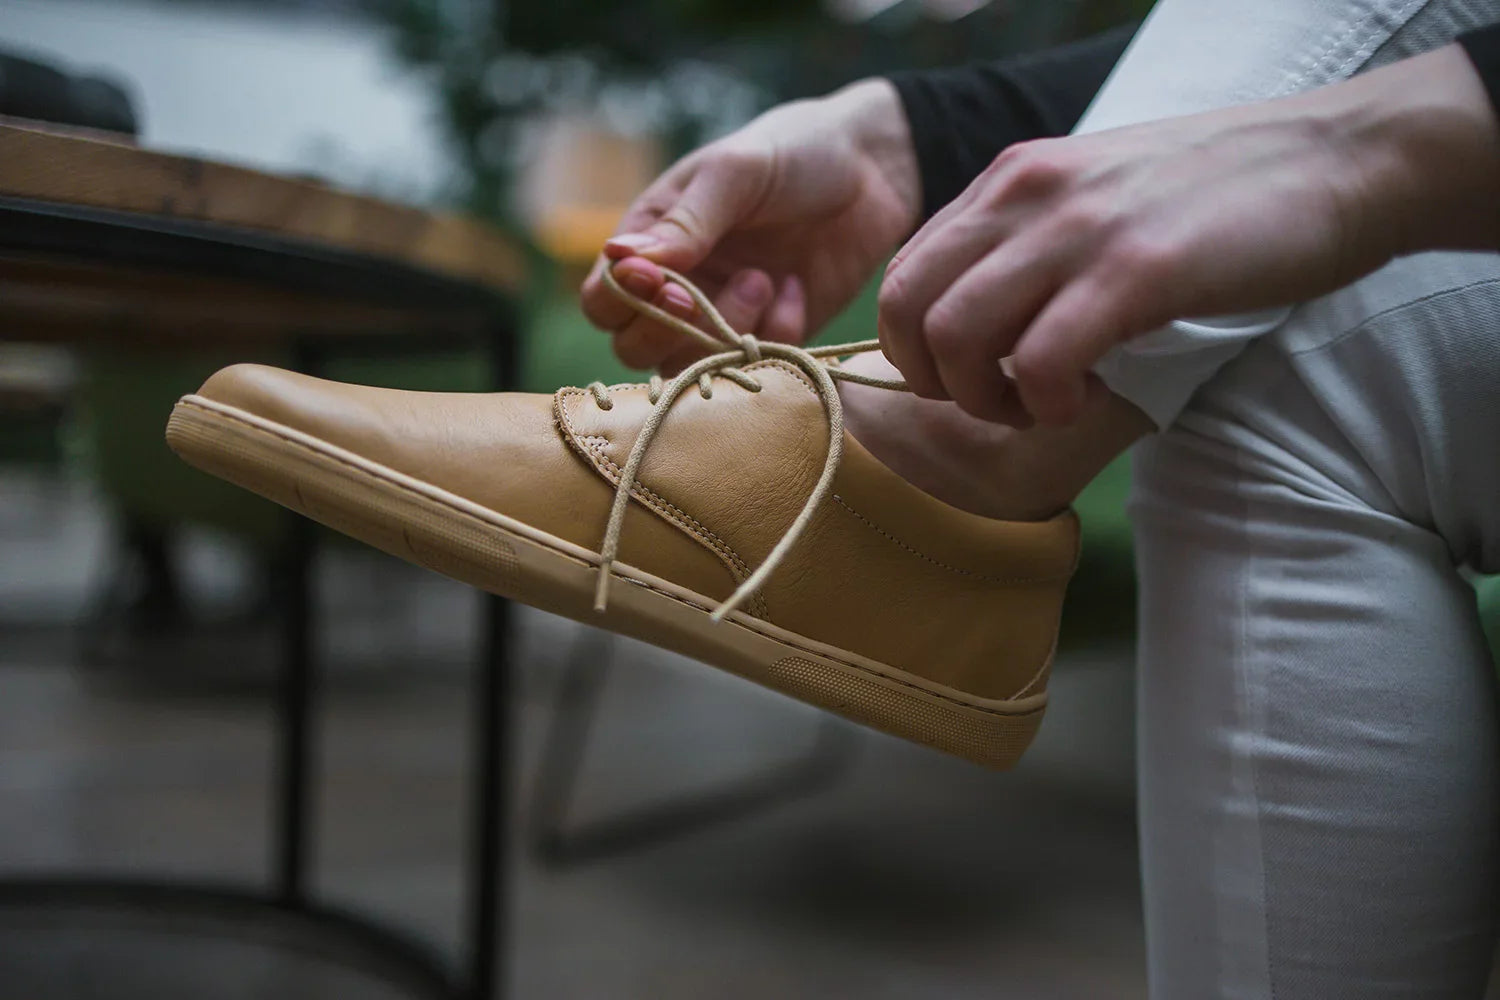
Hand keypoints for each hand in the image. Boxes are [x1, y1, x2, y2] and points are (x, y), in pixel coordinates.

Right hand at [581, 79, 919, 372]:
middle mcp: (679, 286)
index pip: (602, 299)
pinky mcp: (772, 338)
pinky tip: (797, 288)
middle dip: (674, 328)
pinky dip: (777, 335)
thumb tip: (618, 258)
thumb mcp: (735, 173)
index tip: (665, 282)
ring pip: (693, 366)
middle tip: (726, 283)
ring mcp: (723, 317)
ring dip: (726, 334)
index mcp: (652, 240)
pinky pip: (755, 365)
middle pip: (633, 347)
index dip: (623, 303)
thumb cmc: (794, 152)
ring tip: (766, 280)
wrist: (874, 170)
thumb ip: (684, 223)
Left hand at [876, 43, 1499, 426]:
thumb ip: (1030, 244)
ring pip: (957, 335)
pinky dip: (1051, 402)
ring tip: (1045, 405)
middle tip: (1001, 401)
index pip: (902, 275)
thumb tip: (978, 320)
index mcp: (1010, 180)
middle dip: (935, 382)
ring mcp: (1079, 228)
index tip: (974, 376)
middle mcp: (1026, 194)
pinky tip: (1092, 398)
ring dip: (987, 399)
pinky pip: (1042, 360)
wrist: (1337, 160)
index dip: (915, 349)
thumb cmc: (1219, 197)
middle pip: (906, 310)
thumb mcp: (1095, 199)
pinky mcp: (1137, 269)